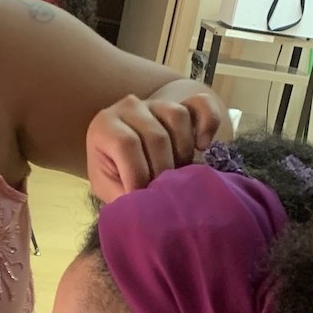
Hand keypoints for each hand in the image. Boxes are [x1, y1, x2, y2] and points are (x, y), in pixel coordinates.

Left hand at [86, 92, 221, 202]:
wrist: (123, 150)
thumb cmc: (114, 170)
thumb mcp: (106, 184)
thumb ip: (118, 193)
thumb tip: (141, 209)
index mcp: (104, 125)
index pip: (126, 144)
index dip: (138, 173)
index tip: (144, 197)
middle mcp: (129, 107)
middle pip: (156, 136)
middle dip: (163, 169)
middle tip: (164, 191)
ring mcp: (156, 103)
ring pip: (178, 117)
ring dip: (183, 151)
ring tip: (178, 173)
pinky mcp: (181, 103)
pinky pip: (201, 105)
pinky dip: (208, 123)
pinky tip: (203, 145)